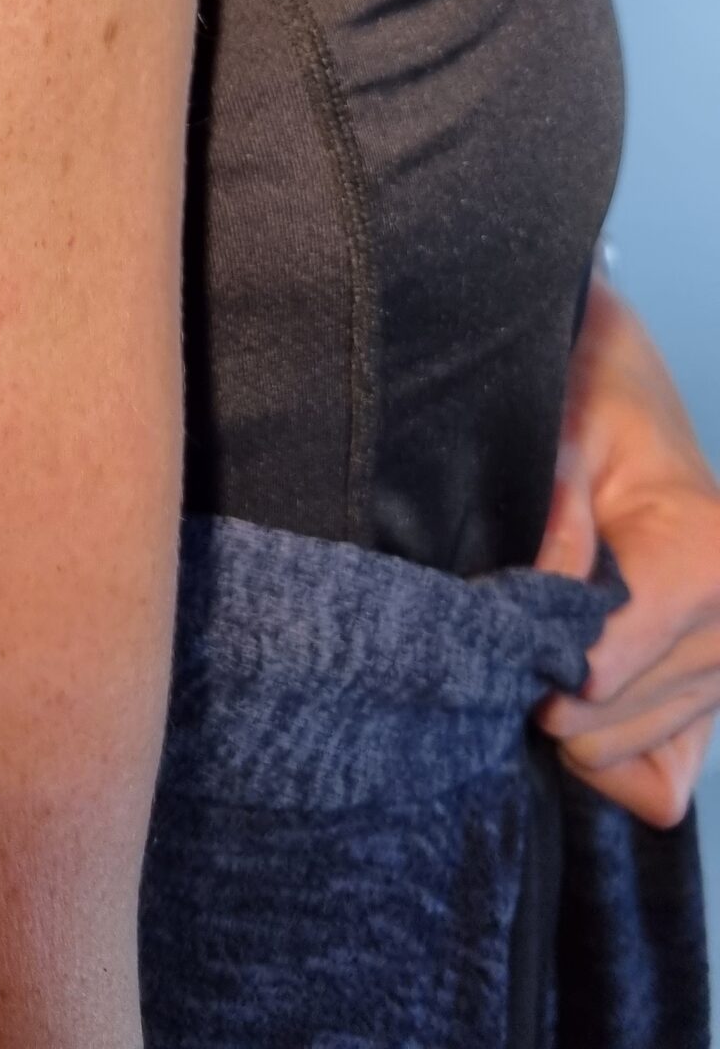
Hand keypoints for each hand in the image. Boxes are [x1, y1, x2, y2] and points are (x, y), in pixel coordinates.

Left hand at [534, 271, 719, 827]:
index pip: (603, 666)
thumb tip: (546, 592)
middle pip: (605, 722)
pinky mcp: (713, 707)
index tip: (499, 628)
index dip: (537, 656)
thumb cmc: (603, 412)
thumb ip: (560, 506)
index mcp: (703, 566)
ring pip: (621, 756)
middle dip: (544, 685)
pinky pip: (659, 786)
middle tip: (509, 631)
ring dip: (570, 716)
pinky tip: (577, 695)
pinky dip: (611, 760)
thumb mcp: (572, 432)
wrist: (641, 413)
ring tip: (542, 647)